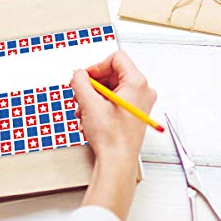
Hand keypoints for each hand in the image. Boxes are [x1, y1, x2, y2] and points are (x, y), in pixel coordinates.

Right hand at [70, 50, 156, 220]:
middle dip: (93, 84)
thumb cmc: (111, 137)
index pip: (116, 58)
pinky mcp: (134, 113)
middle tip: (81, 94)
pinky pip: (114, 100)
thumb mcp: (89, 103)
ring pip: (112, 88)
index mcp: (137, 83)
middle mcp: (142, 91)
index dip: (96, 66)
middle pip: (113, 73)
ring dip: (94, 96)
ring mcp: (139, 103)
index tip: (85, 78)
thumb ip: (80, 81)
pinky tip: (90, 117)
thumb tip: (78, 74)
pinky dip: (100, 105)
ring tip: (84, 110)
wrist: (117, 162)